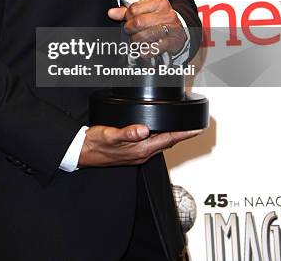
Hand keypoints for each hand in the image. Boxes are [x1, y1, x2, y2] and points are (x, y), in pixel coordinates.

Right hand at [78, 124, 201, 166]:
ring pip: (162, 143)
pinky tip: (160, 131)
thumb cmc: (94, 144)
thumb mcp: (110, 135)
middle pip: (169, 142)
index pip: (169, 139)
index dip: (185, 134)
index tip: (198, 129)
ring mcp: (138, 154)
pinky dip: (162, 137)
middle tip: (196, 126)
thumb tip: (144, 130)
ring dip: (174, 136)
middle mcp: (142, 153)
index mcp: (140, 149)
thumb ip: (127, 133)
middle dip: (183, 134)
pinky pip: (153, 144)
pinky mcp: (133, 152)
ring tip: (183, 128)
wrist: (82, 152)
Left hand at [108, 0, 186, 56]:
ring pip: (144, 36)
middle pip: (138, 22)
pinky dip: (145, 51)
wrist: (179, 31)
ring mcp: (171, 29)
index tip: (128, 19)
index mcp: (160, 2)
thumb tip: (112, 13)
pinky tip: (144, 49)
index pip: (134, 8)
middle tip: (131, 31)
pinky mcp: (173, 42)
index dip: (127, 16)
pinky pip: (154, 48)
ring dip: (136, 41)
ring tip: (137, 40)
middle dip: (130, 29)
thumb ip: (127, 11)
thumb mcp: (146, 10)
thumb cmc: (160, 19)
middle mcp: (167, 14)